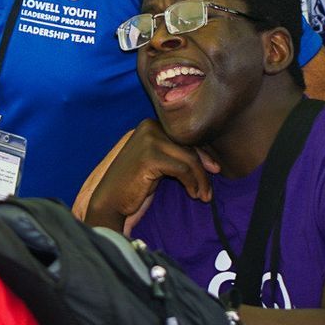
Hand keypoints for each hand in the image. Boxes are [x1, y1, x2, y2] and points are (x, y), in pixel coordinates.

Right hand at [82, 118, 217, 230]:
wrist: (111, 200)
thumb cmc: (134, 184)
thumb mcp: (157, 163)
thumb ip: (174, 154)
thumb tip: (207, 157)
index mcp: (150, 125)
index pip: (185, 137)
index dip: (202, 154)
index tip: (214, 170)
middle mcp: (149, 127)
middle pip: (189, 146)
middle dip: (203, 168)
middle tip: (209, 190)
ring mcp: (149, 140)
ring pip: (189, 158)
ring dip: (201, 180)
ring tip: (203, 195)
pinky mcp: (150, 156)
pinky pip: (182, 169)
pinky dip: (192, 183)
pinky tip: (193, 193)